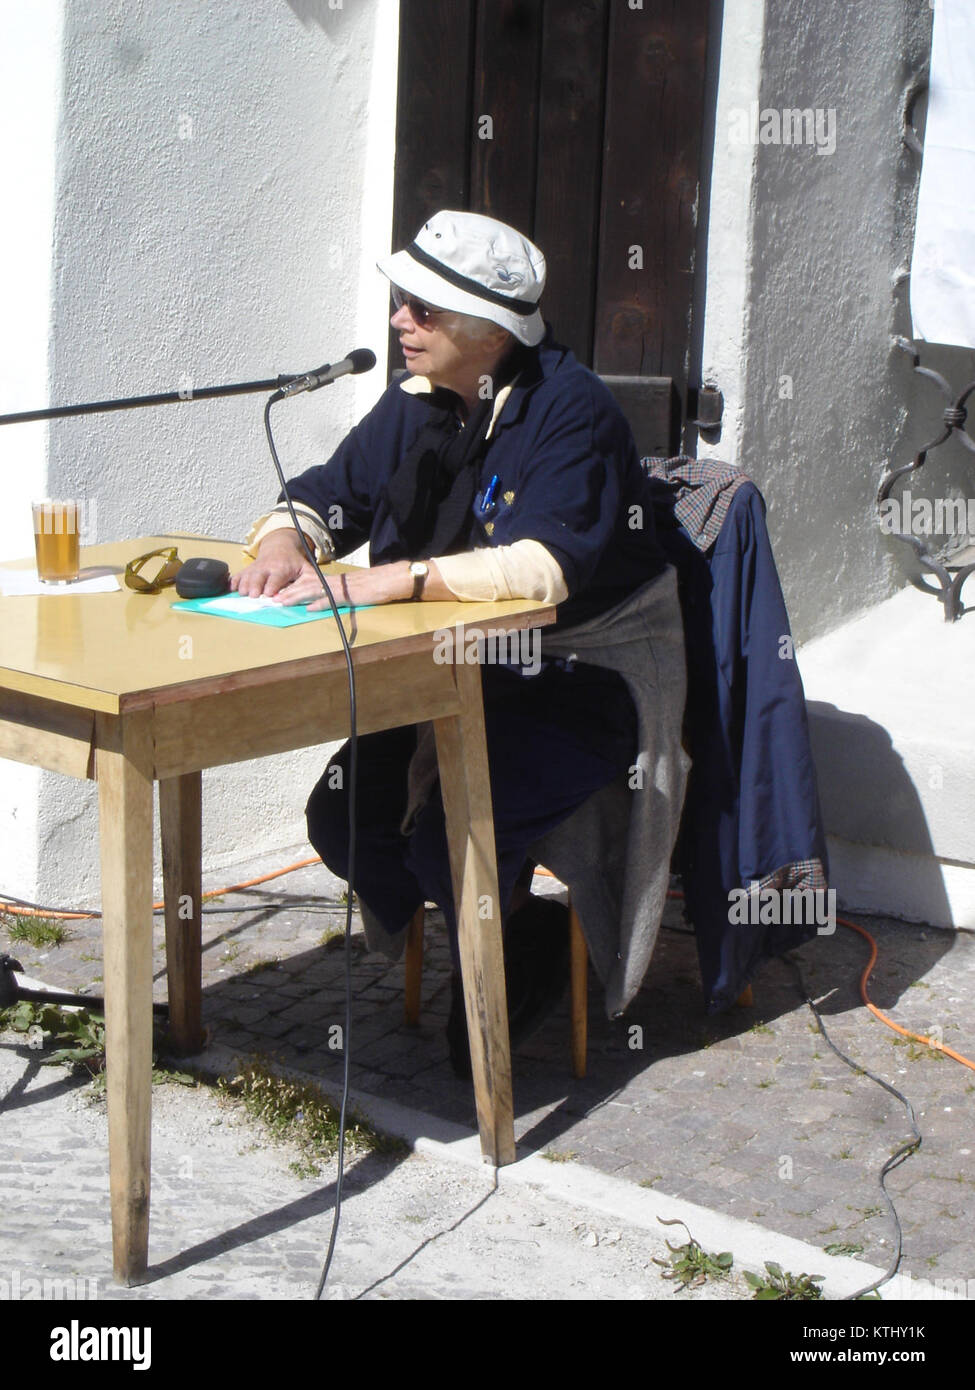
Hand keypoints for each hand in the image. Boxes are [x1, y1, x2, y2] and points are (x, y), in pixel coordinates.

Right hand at [231, 529, 318, 597]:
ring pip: (247, 576)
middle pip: (258, 577)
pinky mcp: (247, 569)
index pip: (276, 578)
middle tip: (253, 595)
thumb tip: (321, 591)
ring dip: (243, 585)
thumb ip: (311, 579)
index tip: (270, 595)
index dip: (272, 586)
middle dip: (255, 586)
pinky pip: (238, 575)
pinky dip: (233, 581)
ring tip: (241, 593)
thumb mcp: (305, 567)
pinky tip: (230, 588)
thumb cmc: (293, 561)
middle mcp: (266, 567)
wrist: (279, 545)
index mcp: (281, 568)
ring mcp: (255, 568)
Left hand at [274, 559, 450, 610]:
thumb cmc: (379, 585)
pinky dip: (319, 604)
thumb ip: (340, 595)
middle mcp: (337, 581)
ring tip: (283, 601)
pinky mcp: (351, 595)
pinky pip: (332, 599)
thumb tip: (321, 604)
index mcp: (337, 580)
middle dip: (289, 591)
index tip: (280, 591)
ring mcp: (343, 587)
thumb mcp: (356, 589)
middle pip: (307, 585)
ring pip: (315, 590)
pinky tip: (308, 608)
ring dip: (297, 596)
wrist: (395, 578)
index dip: (294, 587)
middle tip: (272, 597)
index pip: (311, 582)